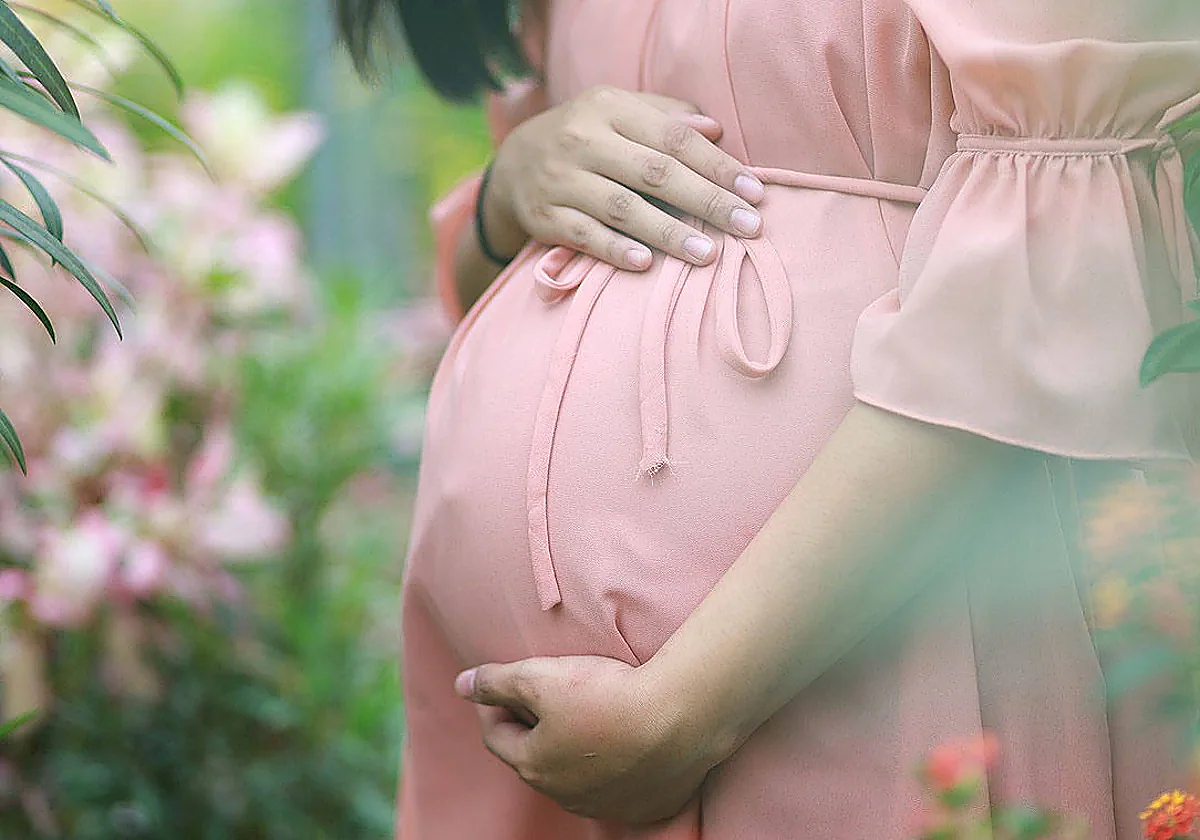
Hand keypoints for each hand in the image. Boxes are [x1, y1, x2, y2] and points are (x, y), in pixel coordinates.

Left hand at [455, 655, 724, 822]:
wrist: (682, 718)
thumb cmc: (606, 695)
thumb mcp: (541, 676)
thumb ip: (496, 681)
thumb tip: (462, 684)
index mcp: (534, 766)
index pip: (497, 736)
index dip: (494, 706)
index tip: (501, 684)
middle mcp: (565, 795)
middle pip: (536, 758)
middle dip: (533, 727)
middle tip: (544, 694)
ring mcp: (606, 805)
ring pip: (577, 775)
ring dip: (574, 749)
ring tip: (587, 715)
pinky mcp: (645, 805)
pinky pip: (619, 786)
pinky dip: (614, 764)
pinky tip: (626, 739)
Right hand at [483, 85, 765, 270]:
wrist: (513, 163)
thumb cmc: (588, 137)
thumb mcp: (620, 113)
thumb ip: (666, 117)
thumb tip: (715, 129)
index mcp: (610, 108)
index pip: (674, 138)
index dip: (718, 166)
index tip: (756, 193)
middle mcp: (583, 139)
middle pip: (655, 173)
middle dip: (707, 202)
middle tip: (749, 227)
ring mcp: (561, 180)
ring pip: (622, 207)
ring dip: (668, 233)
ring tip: (708, 255)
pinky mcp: (545, 216)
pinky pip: (585, 236)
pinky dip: (615, 250)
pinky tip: (646, 264)